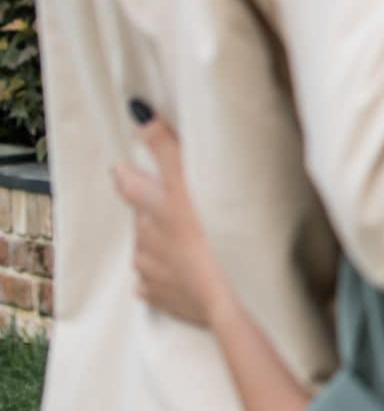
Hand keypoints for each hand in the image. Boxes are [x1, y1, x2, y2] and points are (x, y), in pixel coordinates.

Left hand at [113, 116, 225, 328]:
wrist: (234, 295)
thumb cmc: (219, 233)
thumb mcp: (195, 180)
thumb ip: (168, 146)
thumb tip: (138, 114)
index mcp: (156, 208)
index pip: (131, 184)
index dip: (126, 174)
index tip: (122, 166)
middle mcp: (146, 238)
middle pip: (141, 218)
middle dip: (147, 211)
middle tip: (160, 206)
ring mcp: (152, 271)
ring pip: (147, 250)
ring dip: (160, 244)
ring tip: (184, 243)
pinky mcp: (162, 297)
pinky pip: (154, 283)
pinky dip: (164, 276)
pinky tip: (181, 273)